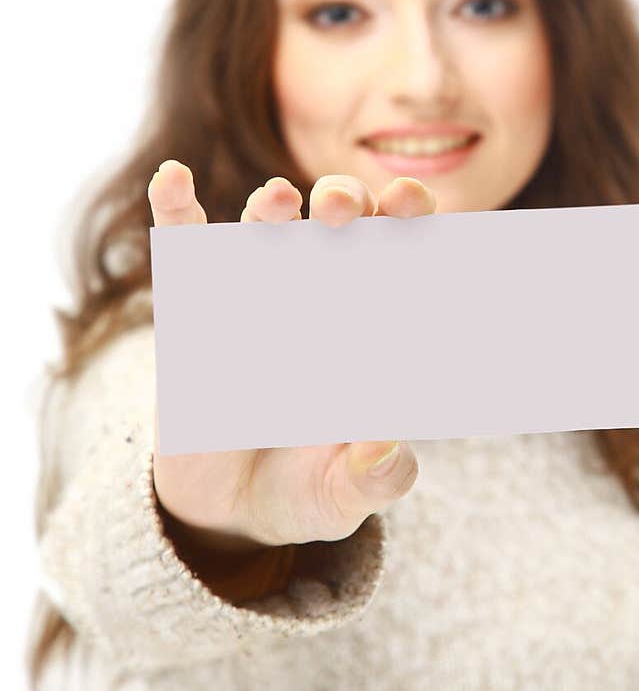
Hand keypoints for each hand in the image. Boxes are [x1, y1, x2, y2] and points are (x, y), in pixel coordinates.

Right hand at [148, 162, 432, 553]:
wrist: (229, 512)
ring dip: (272, 206)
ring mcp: (254, 297)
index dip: (410, 222)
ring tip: (279, 200)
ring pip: (267, 228)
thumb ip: (374, 479)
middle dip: (346, 203)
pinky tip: (172, 178)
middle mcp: (317, 297)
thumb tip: (386, 449)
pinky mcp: (194, 311)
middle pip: (340, 226)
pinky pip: (183, 250)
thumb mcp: (342, 496)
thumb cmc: (305, 490)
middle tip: (344, 209)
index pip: (400, 255)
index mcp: (369, 327)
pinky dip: (174, 211)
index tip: (412, 207)